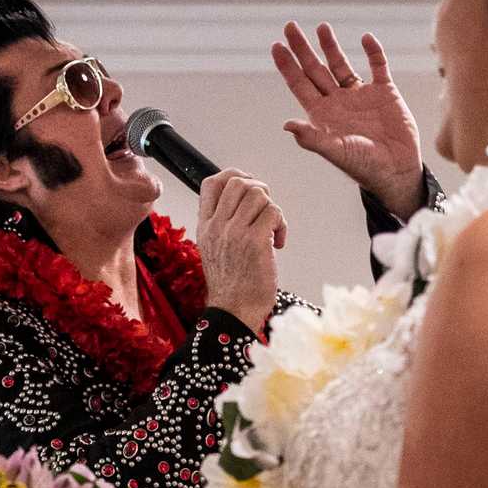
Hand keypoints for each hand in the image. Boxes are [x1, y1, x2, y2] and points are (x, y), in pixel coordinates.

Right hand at [197, 168, 283, 331]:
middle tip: (266, 210)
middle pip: (238, 182)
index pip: (212, 183)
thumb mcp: (213, 248)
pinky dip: (282, 225)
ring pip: (259, 195)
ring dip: (272, 209)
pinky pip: (274, 213)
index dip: (234, 175)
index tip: (249, 186)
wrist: (233, 311)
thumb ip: (221, 224)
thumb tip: (242, 202)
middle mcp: (217, 226)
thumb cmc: (230, 285)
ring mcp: (235, 233)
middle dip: (260, 190)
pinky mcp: (255, 242)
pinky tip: (277, 243)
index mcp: (205, 226)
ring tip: (272, 230)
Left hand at [272, 21, 424, 217]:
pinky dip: (373, 52)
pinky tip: (366, 39)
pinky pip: (378, 66)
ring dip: (331, 47)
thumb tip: (286, 125)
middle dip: (302, 49)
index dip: (288, 66)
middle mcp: (338, 101)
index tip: (276, 46)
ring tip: (321, 27)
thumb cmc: (364, 166)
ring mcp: (361, 95)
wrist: (396, 170)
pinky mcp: (385, 92)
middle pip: (315, 70)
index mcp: (323, 114)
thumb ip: (312, 138)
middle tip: (290, 26)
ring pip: (341, 65)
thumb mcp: (336, 151)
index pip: (300, 85)